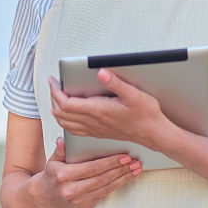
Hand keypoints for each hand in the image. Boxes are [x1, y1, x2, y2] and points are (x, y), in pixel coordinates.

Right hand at [34, 137, 140, 207]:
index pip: (92, 168)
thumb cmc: (52, 175)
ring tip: (136, 170)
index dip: (110, 162)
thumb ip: (60, 150)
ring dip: (123, 178)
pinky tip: (125, 178)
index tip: (125, 156)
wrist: (43, 198)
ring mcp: (78, 201)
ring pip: (106, 188)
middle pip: (102, 178)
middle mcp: (71, 190)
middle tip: (136, 162)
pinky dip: (116, 185)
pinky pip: (104, 194)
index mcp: (63, 175)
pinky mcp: (84, 207)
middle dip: (121, 170)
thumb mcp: (52, 160)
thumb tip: (63, 140)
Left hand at [48, 70, 166, 149]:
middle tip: (54, 85)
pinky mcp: (98, 133)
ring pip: (65, 123)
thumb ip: (116, 83)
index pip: (66, 103)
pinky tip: (67, 116)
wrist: (153, 133)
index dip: (56, 92)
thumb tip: (100, 73)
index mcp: (98, 110)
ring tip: (56, 97)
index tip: (53, 81)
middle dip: (53, 98)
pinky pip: (74, 130)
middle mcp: (93, 122)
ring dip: (57, 110)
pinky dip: (65, 121)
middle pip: (61, 113)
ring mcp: (95, 129)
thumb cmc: (146, 114)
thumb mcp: (134, 94)